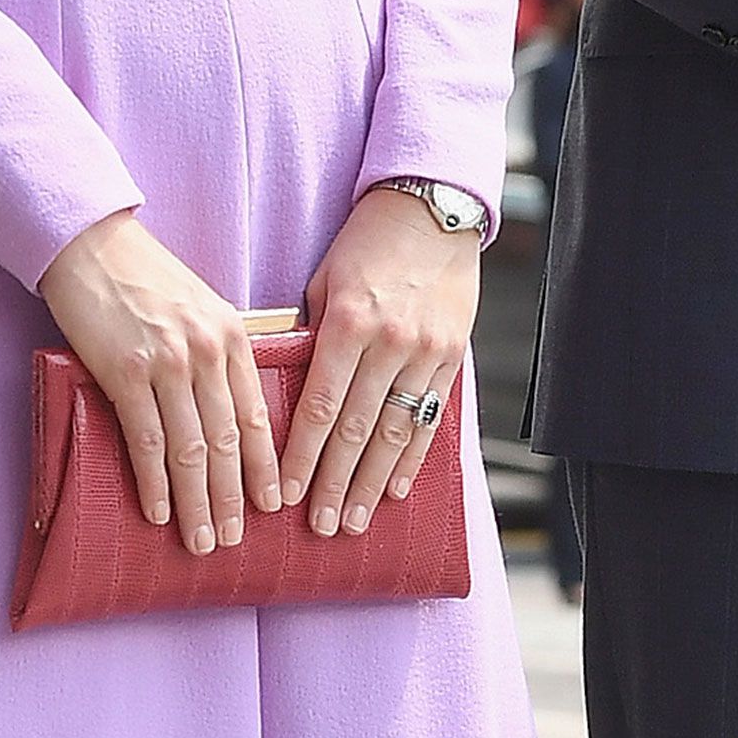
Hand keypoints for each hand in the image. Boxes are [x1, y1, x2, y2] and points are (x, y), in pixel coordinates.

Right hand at [37, 212, 282, 551]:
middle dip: (233, 497)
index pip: (255, 415)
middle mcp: (206, 352)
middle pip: (227, 441)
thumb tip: (231, 407)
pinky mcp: (125, 372)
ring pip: (190, 449)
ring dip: (197, 502)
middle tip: (235, 540)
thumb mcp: (202, 306)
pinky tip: (160, 512)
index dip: (264, 466)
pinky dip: (155, 482)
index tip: (272, 504)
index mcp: (231, 337)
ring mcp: (167, 363)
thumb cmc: (146, 277)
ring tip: (201, 541)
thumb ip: (221, 352)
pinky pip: (146, 440)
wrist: (93, 245)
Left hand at [279, 185, 479, 537]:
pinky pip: (431, 417)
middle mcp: (388, 342)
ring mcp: (425, 352)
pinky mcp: (452, 356)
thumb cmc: (366, 244)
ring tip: (355, 521)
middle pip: (356, 431)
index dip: (302, 458)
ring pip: (396, 433)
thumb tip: (287, 392)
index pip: (319, 407)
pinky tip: (399, 489)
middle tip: (320, 528)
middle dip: (336, 485)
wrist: (431, 210)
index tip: (285, 497)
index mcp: (346, 324)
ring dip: (373, 483)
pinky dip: (414, 457)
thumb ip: (310, 337)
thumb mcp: (324, 282)